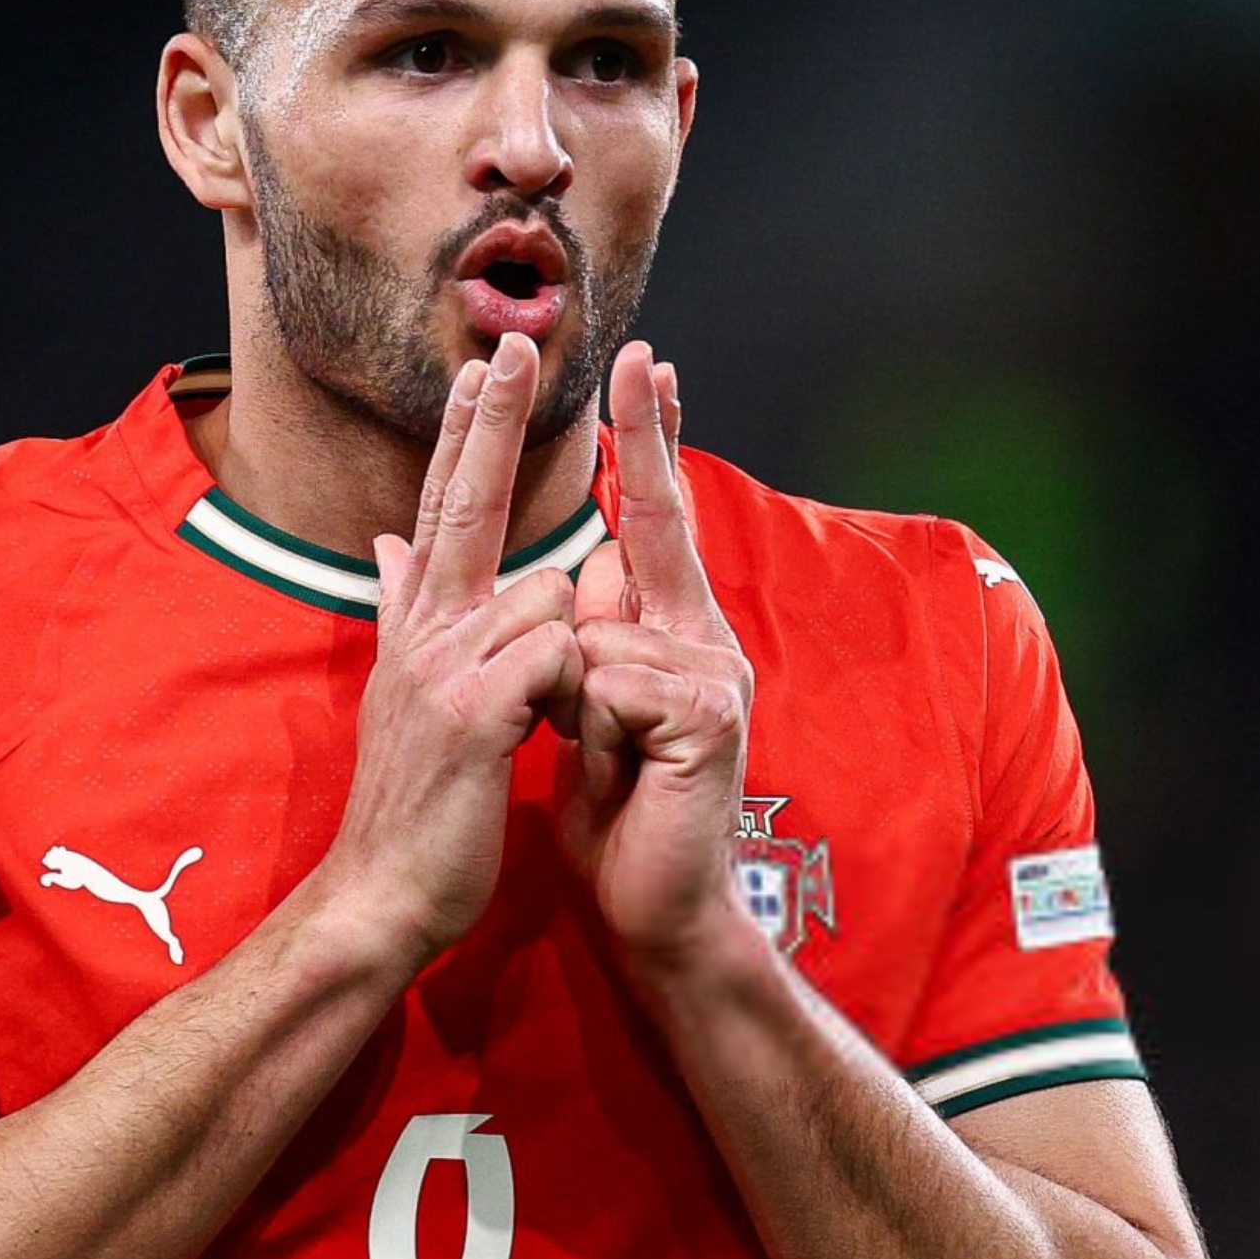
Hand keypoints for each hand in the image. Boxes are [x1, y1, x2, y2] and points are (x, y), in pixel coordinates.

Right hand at [311, 332, 583, 965]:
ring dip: (563, 650)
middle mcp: (424, 629)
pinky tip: (535, 732)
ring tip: (525, 722)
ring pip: (548, 595)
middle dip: (492, 421)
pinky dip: (568, 688)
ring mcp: (445, 665)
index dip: (467, 433)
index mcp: (419, 622)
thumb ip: (400, 608)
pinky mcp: (475, 712)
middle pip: (467, 503)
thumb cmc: (414, 800)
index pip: (444, 505)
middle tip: (514, 344)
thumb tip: (385, 543)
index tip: (487, 365)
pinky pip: (555, 656)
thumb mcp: (404, 693)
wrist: (383, 894)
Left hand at [558, 343, 761, 978]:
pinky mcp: (707, 719)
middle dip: (651, 440)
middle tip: (642, 353)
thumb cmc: (617, 808)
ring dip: (576, 693)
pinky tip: (619, 767)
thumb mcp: (574, 708)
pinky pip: (611, 678)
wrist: (651, 904)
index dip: (653, 441)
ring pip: (602, 625)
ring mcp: (715, 675)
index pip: (657, 518)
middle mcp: (704, 637)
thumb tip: (545, 566)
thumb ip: (563, 636)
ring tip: (600, 752)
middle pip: (661, 525)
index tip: (647, 362)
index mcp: (667, 629)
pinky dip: (592, 723)